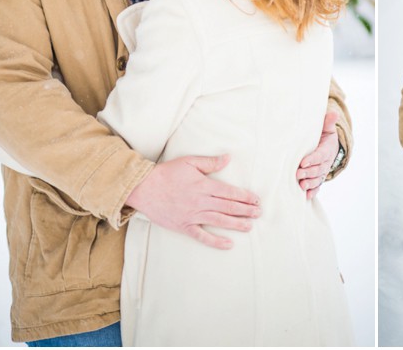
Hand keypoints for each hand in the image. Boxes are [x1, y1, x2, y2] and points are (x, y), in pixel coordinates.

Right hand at [126, 154, 260, 249]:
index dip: (245, 196)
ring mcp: (193, 215)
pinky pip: (202, 236)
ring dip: (236, 224)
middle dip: (246, 210)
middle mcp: (201, 202)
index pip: (230, 192)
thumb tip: (228, 158)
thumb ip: (210, 162)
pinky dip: (216, 241)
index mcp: (204, 186)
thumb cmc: (167, 173)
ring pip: (219, 221)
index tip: (256, 199)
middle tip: (259, 213)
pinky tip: (228, 244)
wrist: (143, 188)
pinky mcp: (184, 226)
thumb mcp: (189, 162)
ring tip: (249, 226)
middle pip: (228, 207)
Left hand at [296, 111, 339, 198]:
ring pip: (317, 179)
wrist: (329, 148)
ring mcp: (322, 172)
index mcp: (327, 150)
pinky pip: (317, 187)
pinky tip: (306, 196)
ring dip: (309, 183)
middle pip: (317, 169)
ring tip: (301, 185)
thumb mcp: (327, 129)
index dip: (312, 159)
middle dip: (308, 172)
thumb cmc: (324, 137)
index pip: (319, 155)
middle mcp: (325, 163)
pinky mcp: (318, 178)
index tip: (302, 162)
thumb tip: (333, 113)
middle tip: (298, 174)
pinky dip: (312, 192)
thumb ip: (328, 122)